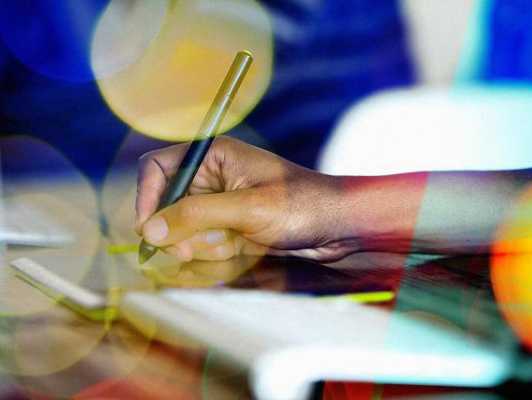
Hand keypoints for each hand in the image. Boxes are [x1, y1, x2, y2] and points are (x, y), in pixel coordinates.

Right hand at [136, 136, 356, 261]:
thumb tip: (148, 229)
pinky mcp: (230, 224)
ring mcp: (221, 202)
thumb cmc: (301, 206)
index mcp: (214, 155)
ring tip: (230, 246)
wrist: (338, 227)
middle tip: (188, 252)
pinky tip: (240, 250)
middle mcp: (213, 176)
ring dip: (198, 244)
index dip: (146, 198)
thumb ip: (195, 216)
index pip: (157, 169)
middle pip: (166, 204)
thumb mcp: (247, 209)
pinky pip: (203, 242)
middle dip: (175, 231)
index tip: (148, 231)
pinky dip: (214, 252)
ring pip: (182, 228)